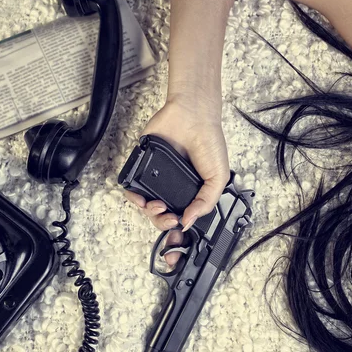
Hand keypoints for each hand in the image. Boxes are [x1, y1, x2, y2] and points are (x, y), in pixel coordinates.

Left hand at [124, 92, 229, 264]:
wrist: (193, 117)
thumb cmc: (209, 142)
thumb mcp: (219, 178)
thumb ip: (206, 202)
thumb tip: (188, 221)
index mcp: (192, 194)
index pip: (182, 219)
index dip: (178, 231)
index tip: (177, 233)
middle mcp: (174, 189)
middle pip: (162, 217)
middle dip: (163, 224)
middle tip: (169, 219)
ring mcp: (157, 179)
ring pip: (146, 208)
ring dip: (149, 214)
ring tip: (157, 207)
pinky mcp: (143, 168)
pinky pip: (132, 188)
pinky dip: (133, 198)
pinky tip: (142, 199)